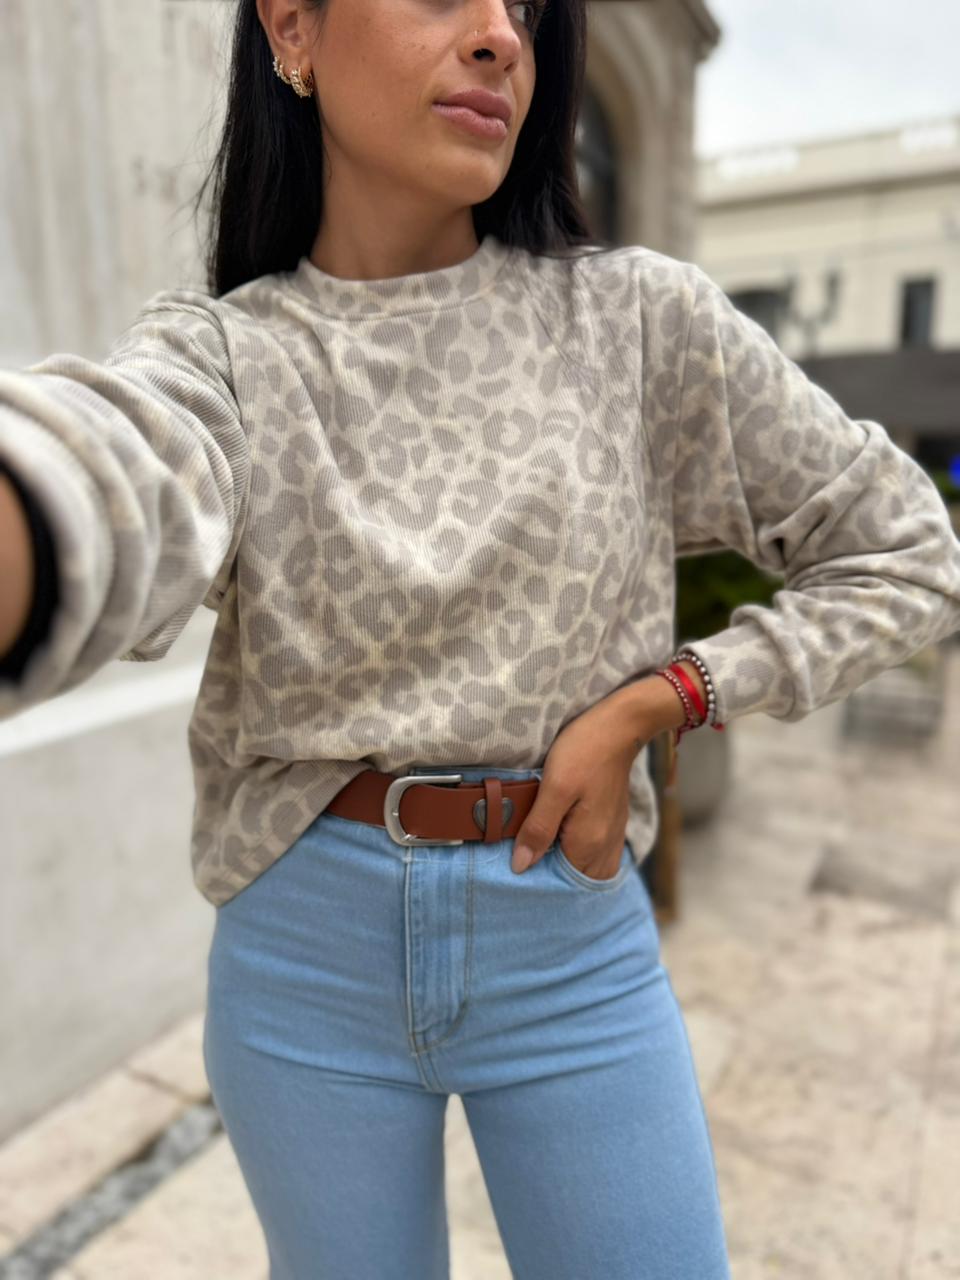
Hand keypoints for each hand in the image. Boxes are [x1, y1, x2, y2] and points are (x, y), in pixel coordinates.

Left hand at [511, 681, 663, 876]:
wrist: (619, 726)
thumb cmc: (584, 751)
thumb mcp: (553, 788)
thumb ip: (538, 829)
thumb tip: (520, 866)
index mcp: (588, 843)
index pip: (560, 883)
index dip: (537, 878)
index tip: (516, 865)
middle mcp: (605, 847)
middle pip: (576, 881)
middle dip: (553, 876)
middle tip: (525, 856)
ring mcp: (613, 835)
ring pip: (588, 870)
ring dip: (566, 866)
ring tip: (541, 850)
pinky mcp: (613, 823)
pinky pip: (597, 855)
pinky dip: (579, 855)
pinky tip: (561, 838)